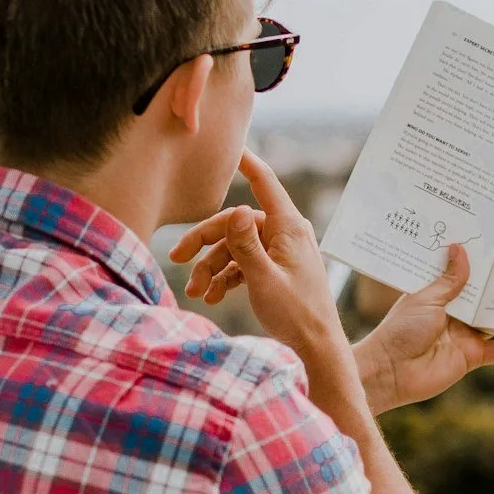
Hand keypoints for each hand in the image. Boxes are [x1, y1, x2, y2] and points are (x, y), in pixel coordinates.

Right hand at [171, 151, 348, 360]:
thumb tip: (237, 208)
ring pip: (236, 247)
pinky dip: (226, 277)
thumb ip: (246, 245)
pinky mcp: (275, 269)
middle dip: (205, 241)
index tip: (232, 145)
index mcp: (289, 227)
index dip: (246, 162)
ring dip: (212, 267)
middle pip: (236, 222)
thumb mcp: (264, 279)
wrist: (316, 347)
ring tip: (196, 293)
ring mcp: (280, 251)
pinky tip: (212, 297)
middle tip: (177, 259)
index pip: (265, 183)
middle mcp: (285, 233)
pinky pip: (244, 263)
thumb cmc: (296, 314)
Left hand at [355, 243, 493, 415]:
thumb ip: (450, 280)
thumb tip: (460, 249)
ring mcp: (466, 335)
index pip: (467, 274)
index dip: (483, 262)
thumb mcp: (427, 299)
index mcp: (440, 294)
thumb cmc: (400, 331)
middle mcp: (456, 313)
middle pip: (488, 297)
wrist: (391, 372)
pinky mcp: (474, 356)